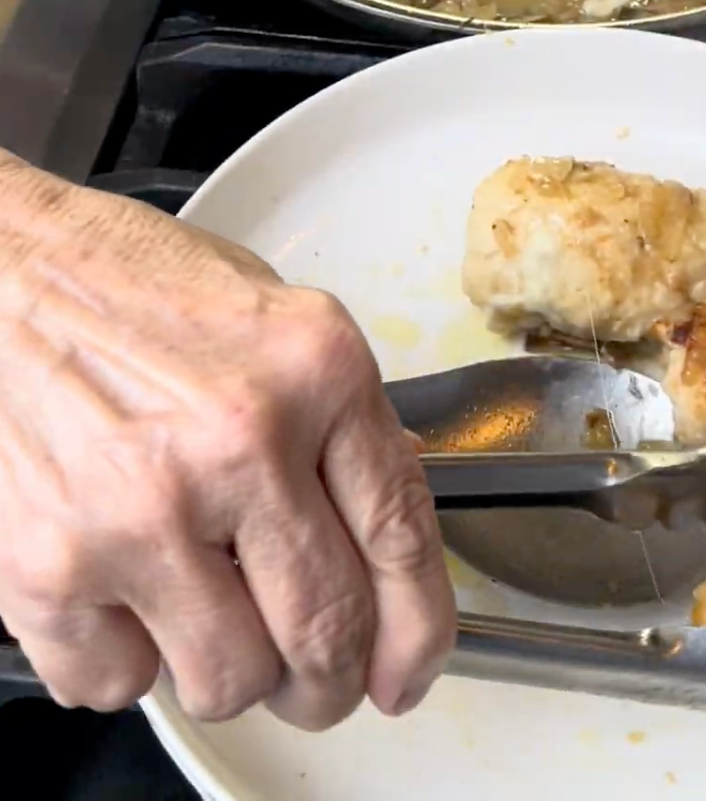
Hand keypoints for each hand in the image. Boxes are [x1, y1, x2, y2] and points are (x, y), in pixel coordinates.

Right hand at [0, 154, 455, 726]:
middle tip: (314, 678)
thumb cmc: (136, 284)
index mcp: (316, 370)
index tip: (408, 671)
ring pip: (230, 681)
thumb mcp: (278, 320)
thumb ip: (341, 422)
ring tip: (204, 607)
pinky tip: (123, 591)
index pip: (401, 537)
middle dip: (329, 682)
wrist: (9, 271)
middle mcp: (240, 441)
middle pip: (325, 635)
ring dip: (227, 670)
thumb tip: (387, 535)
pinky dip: (126, 661)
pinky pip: (117, 683)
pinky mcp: (51, 562)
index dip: (416, 631)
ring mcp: (143, 510)